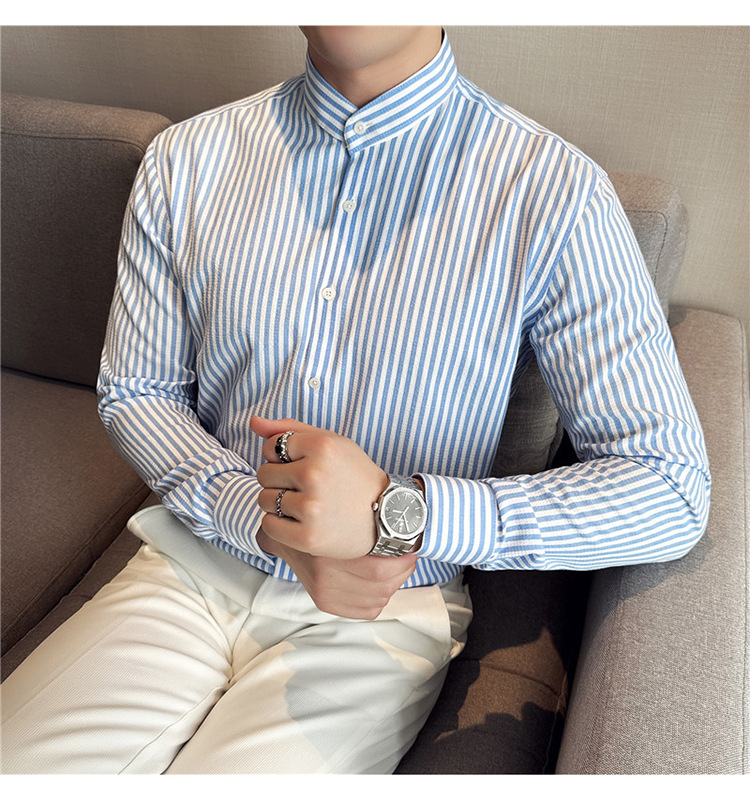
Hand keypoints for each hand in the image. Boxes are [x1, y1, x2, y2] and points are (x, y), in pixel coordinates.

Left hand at [250, 416, 389, 559]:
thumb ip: (290, 429)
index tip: (303, 467)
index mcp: (320, 446)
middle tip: (306, 488)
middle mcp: (314, 474)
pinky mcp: (308, 536)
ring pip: (263, 500)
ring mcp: (311, 507)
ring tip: (305, 505)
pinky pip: (268, 525)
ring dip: (277, 503)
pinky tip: (301, 522)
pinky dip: (279, 525)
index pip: (270, 447)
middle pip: (264, 474)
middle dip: (279, 480)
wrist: (387, 515)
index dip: (282, 457)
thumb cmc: (355, 476)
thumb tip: (254, 423)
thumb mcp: (331, 442)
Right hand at [257, 529, 417, 618]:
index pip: (379, 570)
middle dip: (402, 572)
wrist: (285, 534)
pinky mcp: (323, 602)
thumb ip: (364, 524)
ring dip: (394, 584)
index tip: (410, 548)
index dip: (402, 562)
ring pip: (377, 599)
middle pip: (380, 586)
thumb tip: (400, 528)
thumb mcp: (338, 513)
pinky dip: (380, 599)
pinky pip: (366, 611)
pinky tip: (382, 584)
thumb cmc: (318, 519)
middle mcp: (324, 576)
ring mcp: (323, 592)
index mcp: (329, 553)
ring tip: (397, 568)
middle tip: (409, 557)